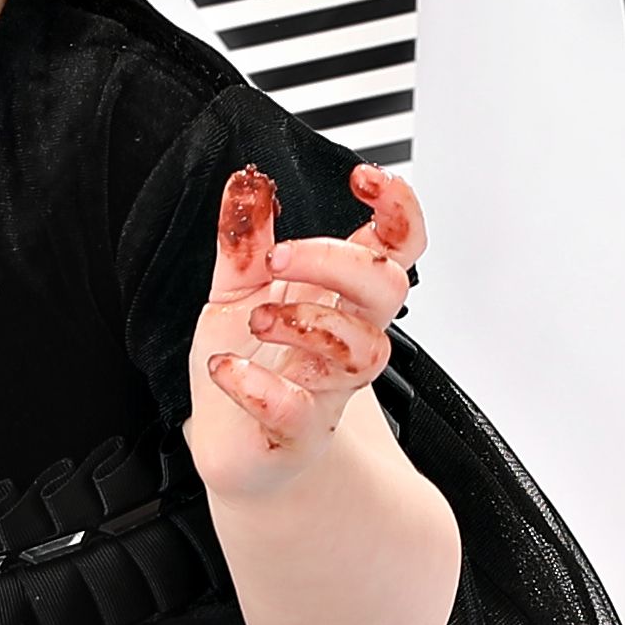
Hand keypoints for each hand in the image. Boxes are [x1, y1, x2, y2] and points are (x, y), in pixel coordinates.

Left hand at [188, 163, 419, 486]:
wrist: (232, 445)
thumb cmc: (247, 362)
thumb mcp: (234, 290)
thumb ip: (243, 238)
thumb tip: (249, 182)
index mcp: (336, 296)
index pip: (395, 248)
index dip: (398, 211)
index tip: (364, 179)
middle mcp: (343, 340)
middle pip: (386, 290)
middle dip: (340, 260)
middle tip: (280, 255)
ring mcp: (327, 388)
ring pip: (362, 351)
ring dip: (308, 322)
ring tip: (257, 318)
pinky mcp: (296, 434)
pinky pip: (298, 411)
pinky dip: (259, 387)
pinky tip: (227, 368)